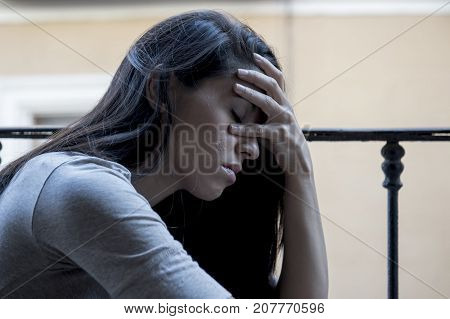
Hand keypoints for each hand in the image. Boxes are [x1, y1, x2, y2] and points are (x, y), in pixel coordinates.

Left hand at [229, 53, 311, 174]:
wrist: (297, 159)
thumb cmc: (283, 138)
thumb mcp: (278, 119)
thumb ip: (269, 107)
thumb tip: (253, 94)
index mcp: (285, 102)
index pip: (278, 78)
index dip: (267, 65)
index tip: (254, 55)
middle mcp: (286, 108)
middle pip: (272, 85)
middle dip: (255, 76)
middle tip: (238, 71)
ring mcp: (283, 121)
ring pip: (266, 102)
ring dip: (250, 93)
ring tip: (235, 87)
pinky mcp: (278, 135)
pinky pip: (258, 130)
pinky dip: (243, 129)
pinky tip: (231, 128)